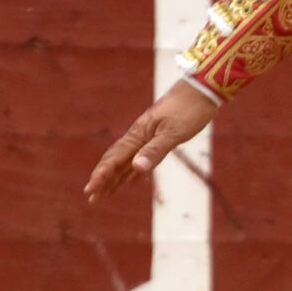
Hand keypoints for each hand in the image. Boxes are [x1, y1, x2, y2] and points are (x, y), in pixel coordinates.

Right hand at [86, 82, 218, 204]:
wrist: (201, 91)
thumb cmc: (189, 110)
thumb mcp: (174, 132)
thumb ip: (155, 150)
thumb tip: (136, 168)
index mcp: (138, 135)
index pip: (115, 159)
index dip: (102, 175)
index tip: (90, 190)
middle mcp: (138, 137)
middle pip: (115, 162)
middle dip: (102, 180)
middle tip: (91, 198)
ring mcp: (147, 138)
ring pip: (126, 162)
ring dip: (114, 179)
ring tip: (103, 194)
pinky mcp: (158, 139)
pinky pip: (140, 159)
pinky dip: (132, 172)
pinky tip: (129, 180)